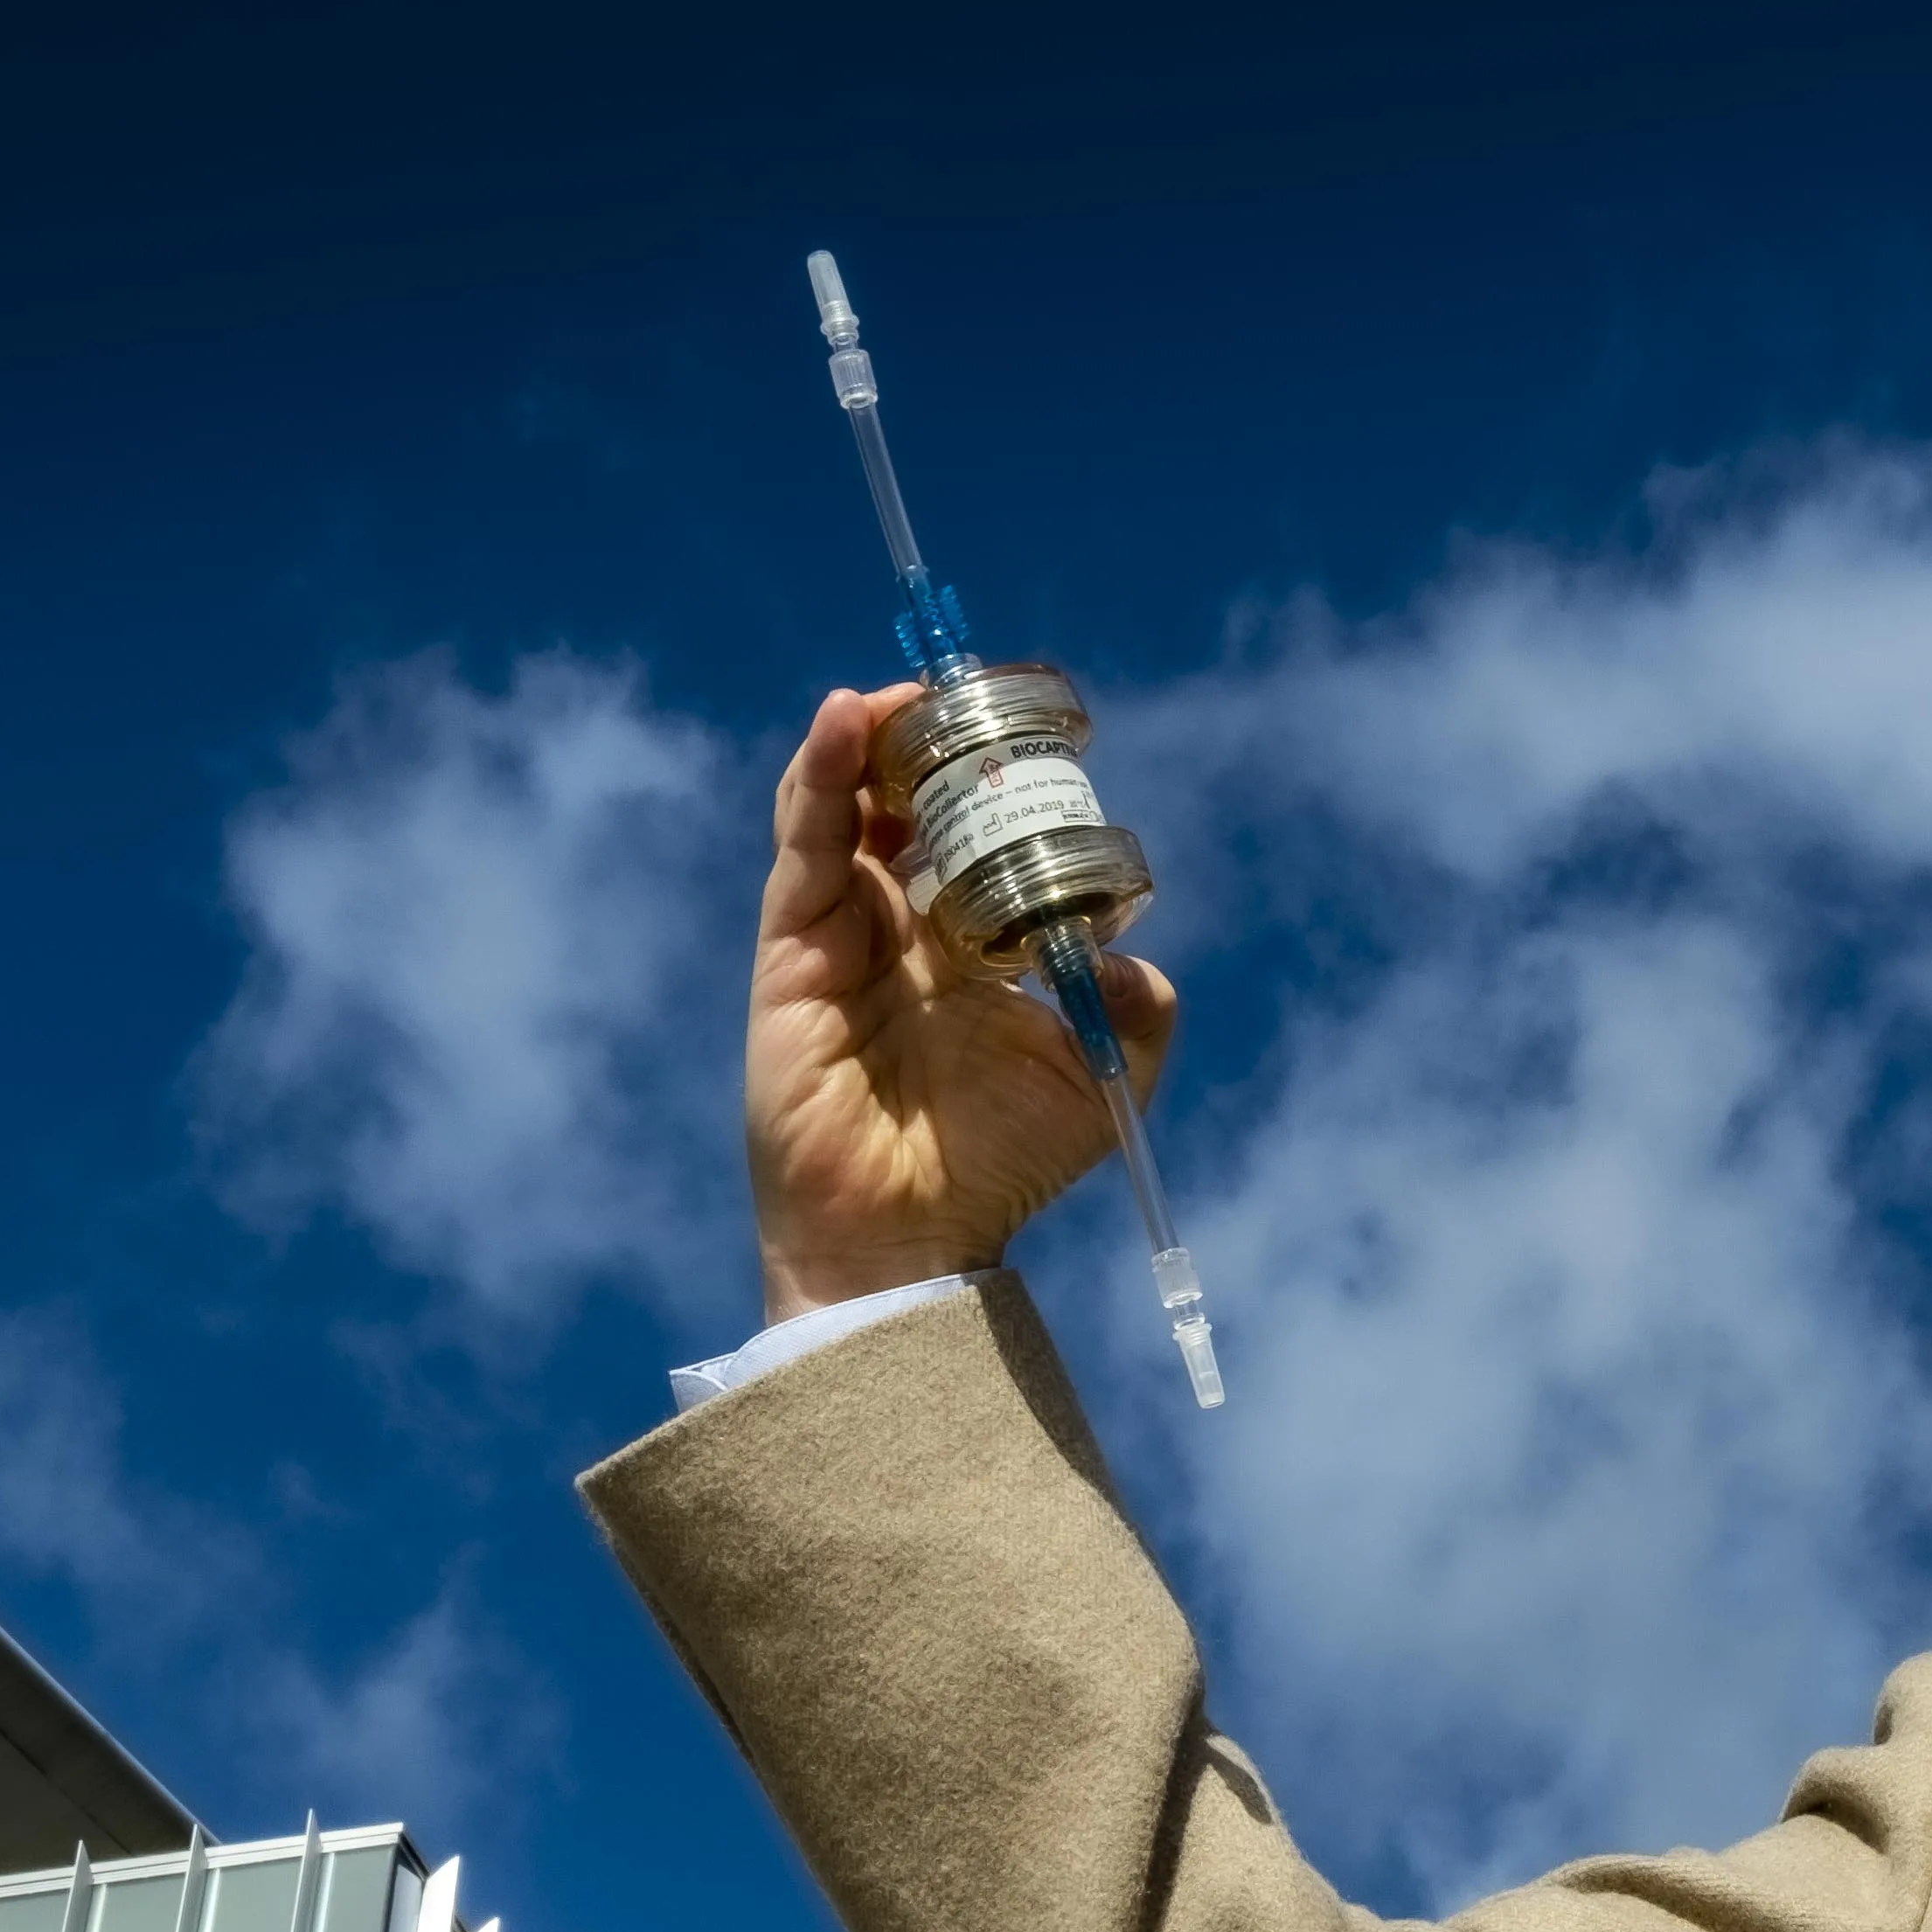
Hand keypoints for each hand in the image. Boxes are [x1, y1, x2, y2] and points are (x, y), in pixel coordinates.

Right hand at [744, 685, 1179, 1318]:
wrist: (910, 1238)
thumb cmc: (996, 1171)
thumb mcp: (1097, 1087)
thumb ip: (1136, 1019)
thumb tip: (1139, 959)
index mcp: (969, 951)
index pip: (978, 839)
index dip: (997, 783)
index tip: (1035, 732)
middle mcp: (902, 930)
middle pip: (909, 806)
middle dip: (935, 747)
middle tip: (972, 697)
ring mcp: (841, 931)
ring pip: (850, 806)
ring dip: (876, 740)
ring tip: (909, 693)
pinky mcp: (792, 944)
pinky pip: (807, 840)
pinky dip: (823, 773)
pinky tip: (849, 718)